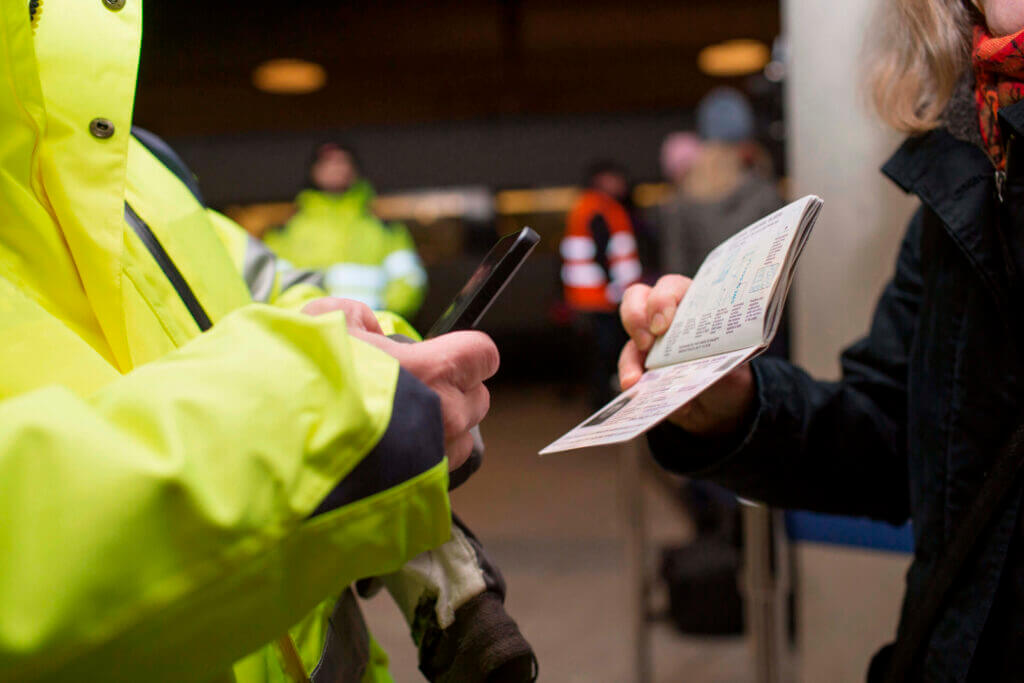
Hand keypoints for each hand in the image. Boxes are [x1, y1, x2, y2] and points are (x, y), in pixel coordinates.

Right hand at [302, 298, 497, 468]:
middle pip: (477, 398)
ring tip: (404, 426)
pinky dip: (425, 462)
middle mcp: (447, 413)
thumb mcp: (324, 324)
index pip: (483, 354)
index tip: (454, 354)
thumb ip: (354, 317)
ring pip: (463, 438)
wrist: (286, 450)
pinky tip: (392, 456)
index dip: (469, 353)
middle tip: (418, 389)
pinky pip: (441, 471)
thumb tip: (366, 327)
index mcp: (435, 369)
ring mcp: (439, 456)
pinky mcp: (424, 490)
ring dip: (445, 430)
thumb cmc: (308, 384)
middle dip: (455, 391)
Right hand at [618, 275, 754, 436]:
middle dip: (636, 317)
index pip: (672, 287)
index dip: (662, 301)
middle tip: (646, 343)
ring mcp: (650, 336)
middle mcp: (667, 313)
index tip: (662, 326)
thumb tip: (697, 372)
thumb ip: (714, 363)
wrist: (721, 401)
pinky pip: (627, 364)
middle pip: (638, 297)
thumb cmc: (728, 370)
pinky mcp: (639, 361)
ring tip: (635, 380)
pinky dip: (629, 377)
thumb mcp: (730, 364)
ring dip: (629, 355)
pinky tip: (635, 390)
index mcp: (694, 303)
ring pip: (628, 330)